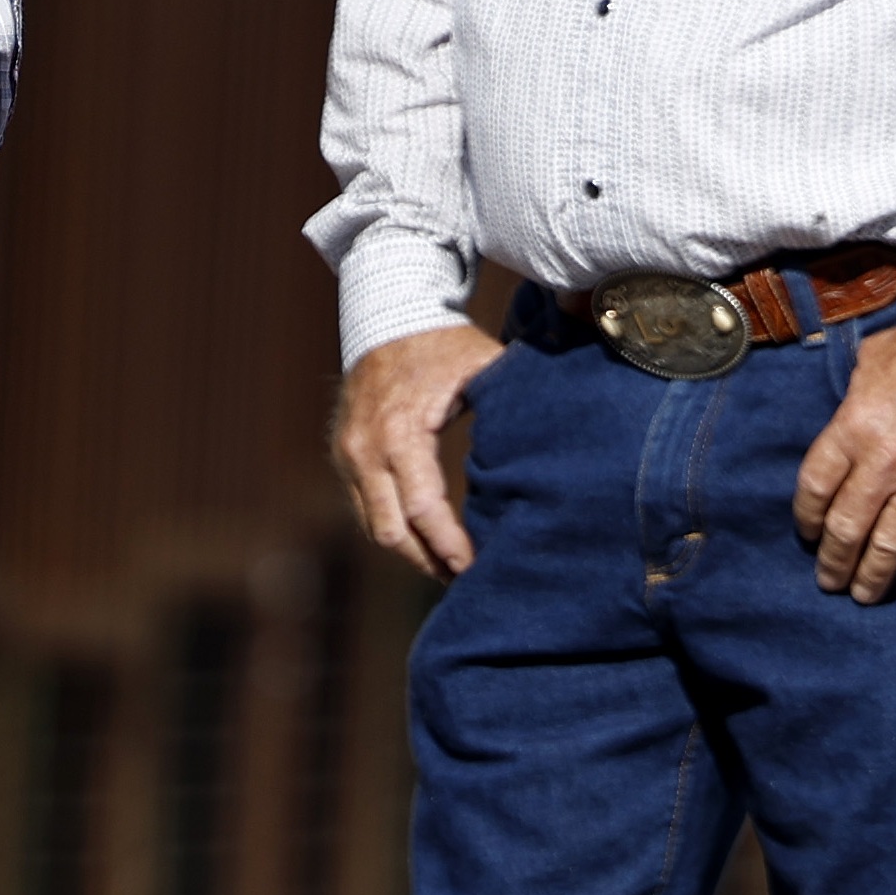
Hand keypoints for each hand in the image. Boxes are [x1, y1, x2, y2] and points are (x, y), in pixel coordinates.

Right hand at [331, 318, 504, 576]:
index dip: (450, 544)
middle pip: (392, 531)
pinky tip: (426, 540)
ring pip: (374, 527)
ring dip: (411, 551)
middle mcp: (365, 448)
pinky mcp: (344, 457)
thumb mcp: (483, 367)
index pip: (422, 508)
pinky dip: (395, 529)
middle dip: (430, 561)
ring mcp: (348, 454)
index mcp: (400, 430)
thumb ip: (511, 406)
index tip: (477, 567)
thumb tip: (551, 451)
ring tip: (449, 567)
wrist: (388, 315)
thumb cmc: (444, 345)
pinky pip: (365, 509)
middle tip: (466, 579)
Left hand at [791, 324, 895, 600]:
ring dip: (873, 576)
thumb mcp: (874, 357)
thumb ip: (855, 389)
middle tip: (828, 581)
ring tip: (864, 595)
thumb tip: (849, 402)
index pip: (815, 487)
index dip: (807, 517)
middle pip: (846, 527)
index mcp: (852, 428)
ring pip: (890, 547)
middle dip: (834, 561)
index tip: (808, 534)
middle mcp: (882, 464)